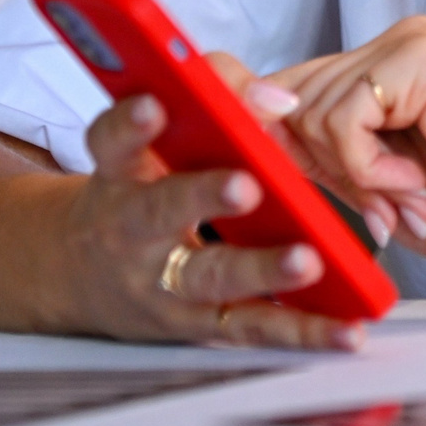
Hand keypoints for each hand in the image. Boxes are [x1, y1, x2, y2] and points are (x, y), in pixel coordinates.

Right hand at [56, 88, 364, 349]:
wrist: (82, 273)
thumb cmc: (139, 188)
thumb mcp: (155, 140)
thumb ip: (219, 96)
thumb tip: (279, 100)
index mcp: (122, 171)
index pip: (114, 141)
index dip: (131, 123)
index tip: (155, 106)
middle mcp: (132, 229)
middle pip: (161, 210)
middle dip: (204, 196)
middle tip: (247, 185)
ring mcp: (162, 282)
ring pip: (212, 278)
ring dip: (263, 271)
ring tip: (307, 261)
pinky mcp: (196, 323)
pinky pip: (251, 326)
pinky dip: (300, 329)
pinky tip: (343, 328)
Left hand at [266, 15, 425, 283]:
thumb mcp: (361, 179)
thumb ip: (310, 147)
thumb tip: (248, 114)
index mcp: (379, 64)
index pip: (285, 87)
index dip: (274, 136)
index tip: (294, 174)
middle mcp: (392, 42)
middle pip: (289, 100)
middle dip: (324, 166)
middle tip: (388, 198)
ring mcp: (407, 43)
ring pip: (311, 112)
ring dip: (352, 173)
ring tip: (408, 188)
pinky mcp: (420, 58)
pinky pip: (343, 118)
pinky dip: (368, 167)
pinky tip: (414, 177)